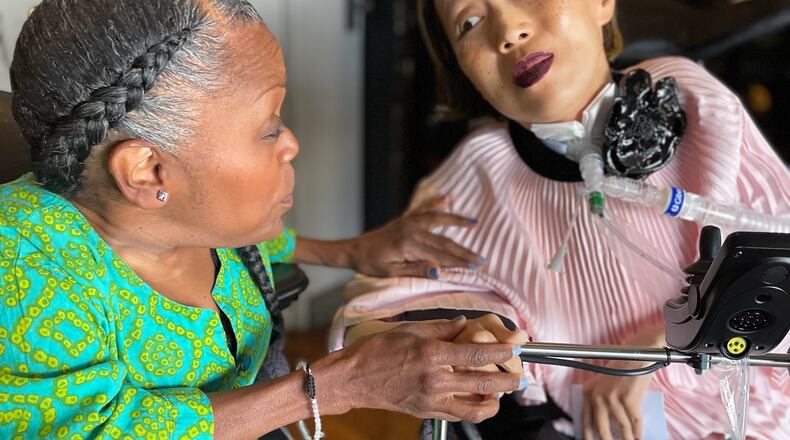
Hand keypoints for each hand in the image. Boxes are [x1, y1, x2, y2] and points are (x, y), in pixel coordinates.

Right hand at [330, 317, 523, 422]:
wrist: (352, 379)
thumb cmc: (376, 351)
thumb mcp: (408, 330)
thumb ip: (440, 328)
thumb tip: (464, 324)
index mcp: (432, 354)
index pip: (477, 355)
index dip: (502, 352)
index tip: (517, 347)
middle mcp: (435, 379)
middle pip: (484, 383)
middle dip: (509, 379)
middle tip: (520, 374)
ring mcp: (431, 399)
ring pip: (476, 407)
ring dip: (496, 401)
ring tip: (504, 392)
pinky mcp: (426, 411)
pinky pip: (459, 414)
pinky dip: (475, 409)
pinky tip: (482, 401)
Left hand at [348, 196, 481, 277]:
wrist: (354, 249)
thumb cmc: (371, 264)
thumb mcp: (391, 273)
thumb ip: (416, 270)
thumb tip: (439, 272)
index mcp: (408, 245)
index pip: (440, 255)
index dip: (458, 262)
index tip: (476, 267)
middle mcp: (411, 230)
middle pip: (444, 241)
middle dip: (464, 250)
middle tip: (482, 258)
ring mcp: (409, 221)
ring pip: (438, 220)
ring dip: (457, 221)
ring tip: (475, 222)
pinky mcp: (406, 218)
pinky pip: (424, 209)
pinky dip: (436, 203)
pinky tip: (447, 199)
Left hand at [582, 325, 664, 439]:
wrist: (637, 354)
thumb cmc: (623, 370)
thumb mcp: (605, 385)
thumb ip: (600, 403)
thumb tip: (603, 428)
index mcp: (588, 393)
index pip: (585, 422)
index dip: (588, 436)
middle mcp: (597, 396)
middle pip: (601, 429)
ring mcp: (612, 398)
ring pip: (622, 428)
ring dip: (627, 437)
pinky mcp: (628, 399)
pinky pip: (634, 422)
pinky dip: (638, 431)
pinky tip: (639, 435)